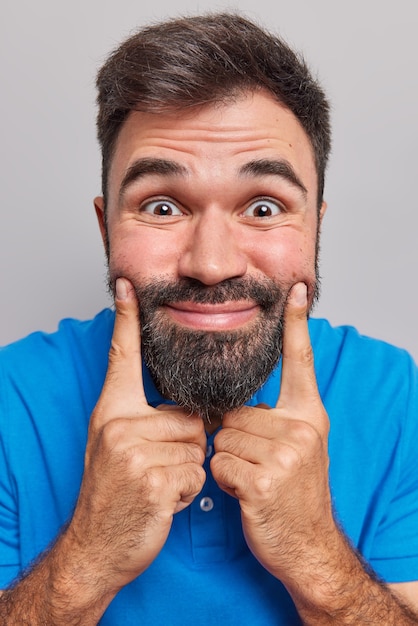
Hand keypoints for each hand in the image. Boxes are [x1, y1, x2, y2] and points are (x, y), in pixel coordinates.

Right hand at [68, 278, 206, 591]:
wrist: (96, 546)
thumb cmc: (114, 493)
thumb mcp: (116, 446)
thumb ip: (144, 420)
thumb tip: (190, 410)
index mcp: (112, 411)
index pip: (121, 357)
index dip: (126, 319)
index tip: (128, 284)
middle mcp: (118, 425)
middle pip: (189, 417)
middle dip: (185, 447)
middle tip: (156, 469)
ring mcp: (133, 453)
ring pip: (197, 446)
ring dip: (187, 471)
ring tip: (158, 485)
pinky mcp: (153, 481)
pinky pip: (197, 474)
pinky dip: (188, 493)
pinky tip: (163, 502)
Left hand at [211, 282, 333, 585]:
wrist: (307, 546)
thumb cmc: (293, 494)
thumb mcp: (298, 449)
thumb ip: (277, 420)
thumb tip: (236, 406)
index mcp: (309, 416)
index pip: (300, 362)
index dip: (296, 324)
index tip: (295, 289)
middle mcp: (301, 429)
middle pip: (235, 413)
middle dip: (235, 441)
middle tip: (258, 466)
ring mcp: (284, 455)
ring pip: (222, 439)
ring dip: (228, 462)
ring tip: (253, 480)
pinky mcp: (263, 480)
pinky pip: (218, 464)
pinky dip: (222, 482)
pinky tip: (245, 495)